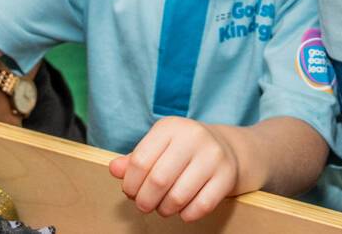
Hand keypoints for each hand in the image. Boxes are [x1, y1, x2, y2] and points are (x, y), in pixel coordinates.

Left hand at [108, 116, 239, 221]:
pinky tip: (183, 209)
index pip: (139, 161)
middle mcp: (194, 137)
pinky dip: (186, 215)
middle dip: (145, 201)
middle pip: (158, 180)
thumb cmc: (183, 151)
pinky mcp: (227, 176)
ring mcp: (213, 156)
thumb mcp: (158, 147)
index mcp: (171, 127)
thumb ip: (134, 159)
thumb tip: (114, 169)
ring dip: (164, 210)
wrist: (226, 148)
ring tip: (163, 207)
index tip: (131, 192)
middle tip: (144, 205)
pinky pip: (200, 207)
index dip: (130, 184)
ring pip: (178, 197)